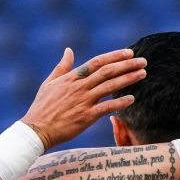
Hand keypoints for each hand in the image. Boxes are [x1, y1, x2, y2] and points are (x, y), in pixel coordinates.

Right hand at [21, 48, 146, 149]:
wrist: (36, 129)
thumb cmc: (42, 107)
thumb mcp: (50, 83)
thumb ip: (62, 66)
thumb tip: (69, 50)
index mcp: (72, 78)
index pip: (97, 62)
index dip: (114, 56)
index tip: (129, 53)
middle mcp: (80, 87)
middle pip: (107, 71)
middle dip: (127, 65)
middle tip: (143, 62)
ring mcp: (83, 101)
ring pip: (110, 86)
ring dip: (128, 79)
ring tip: (142, 74)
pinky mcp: (86, 117)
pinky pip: (107, 107)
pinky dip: (120, 103)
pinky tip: (132, 99)